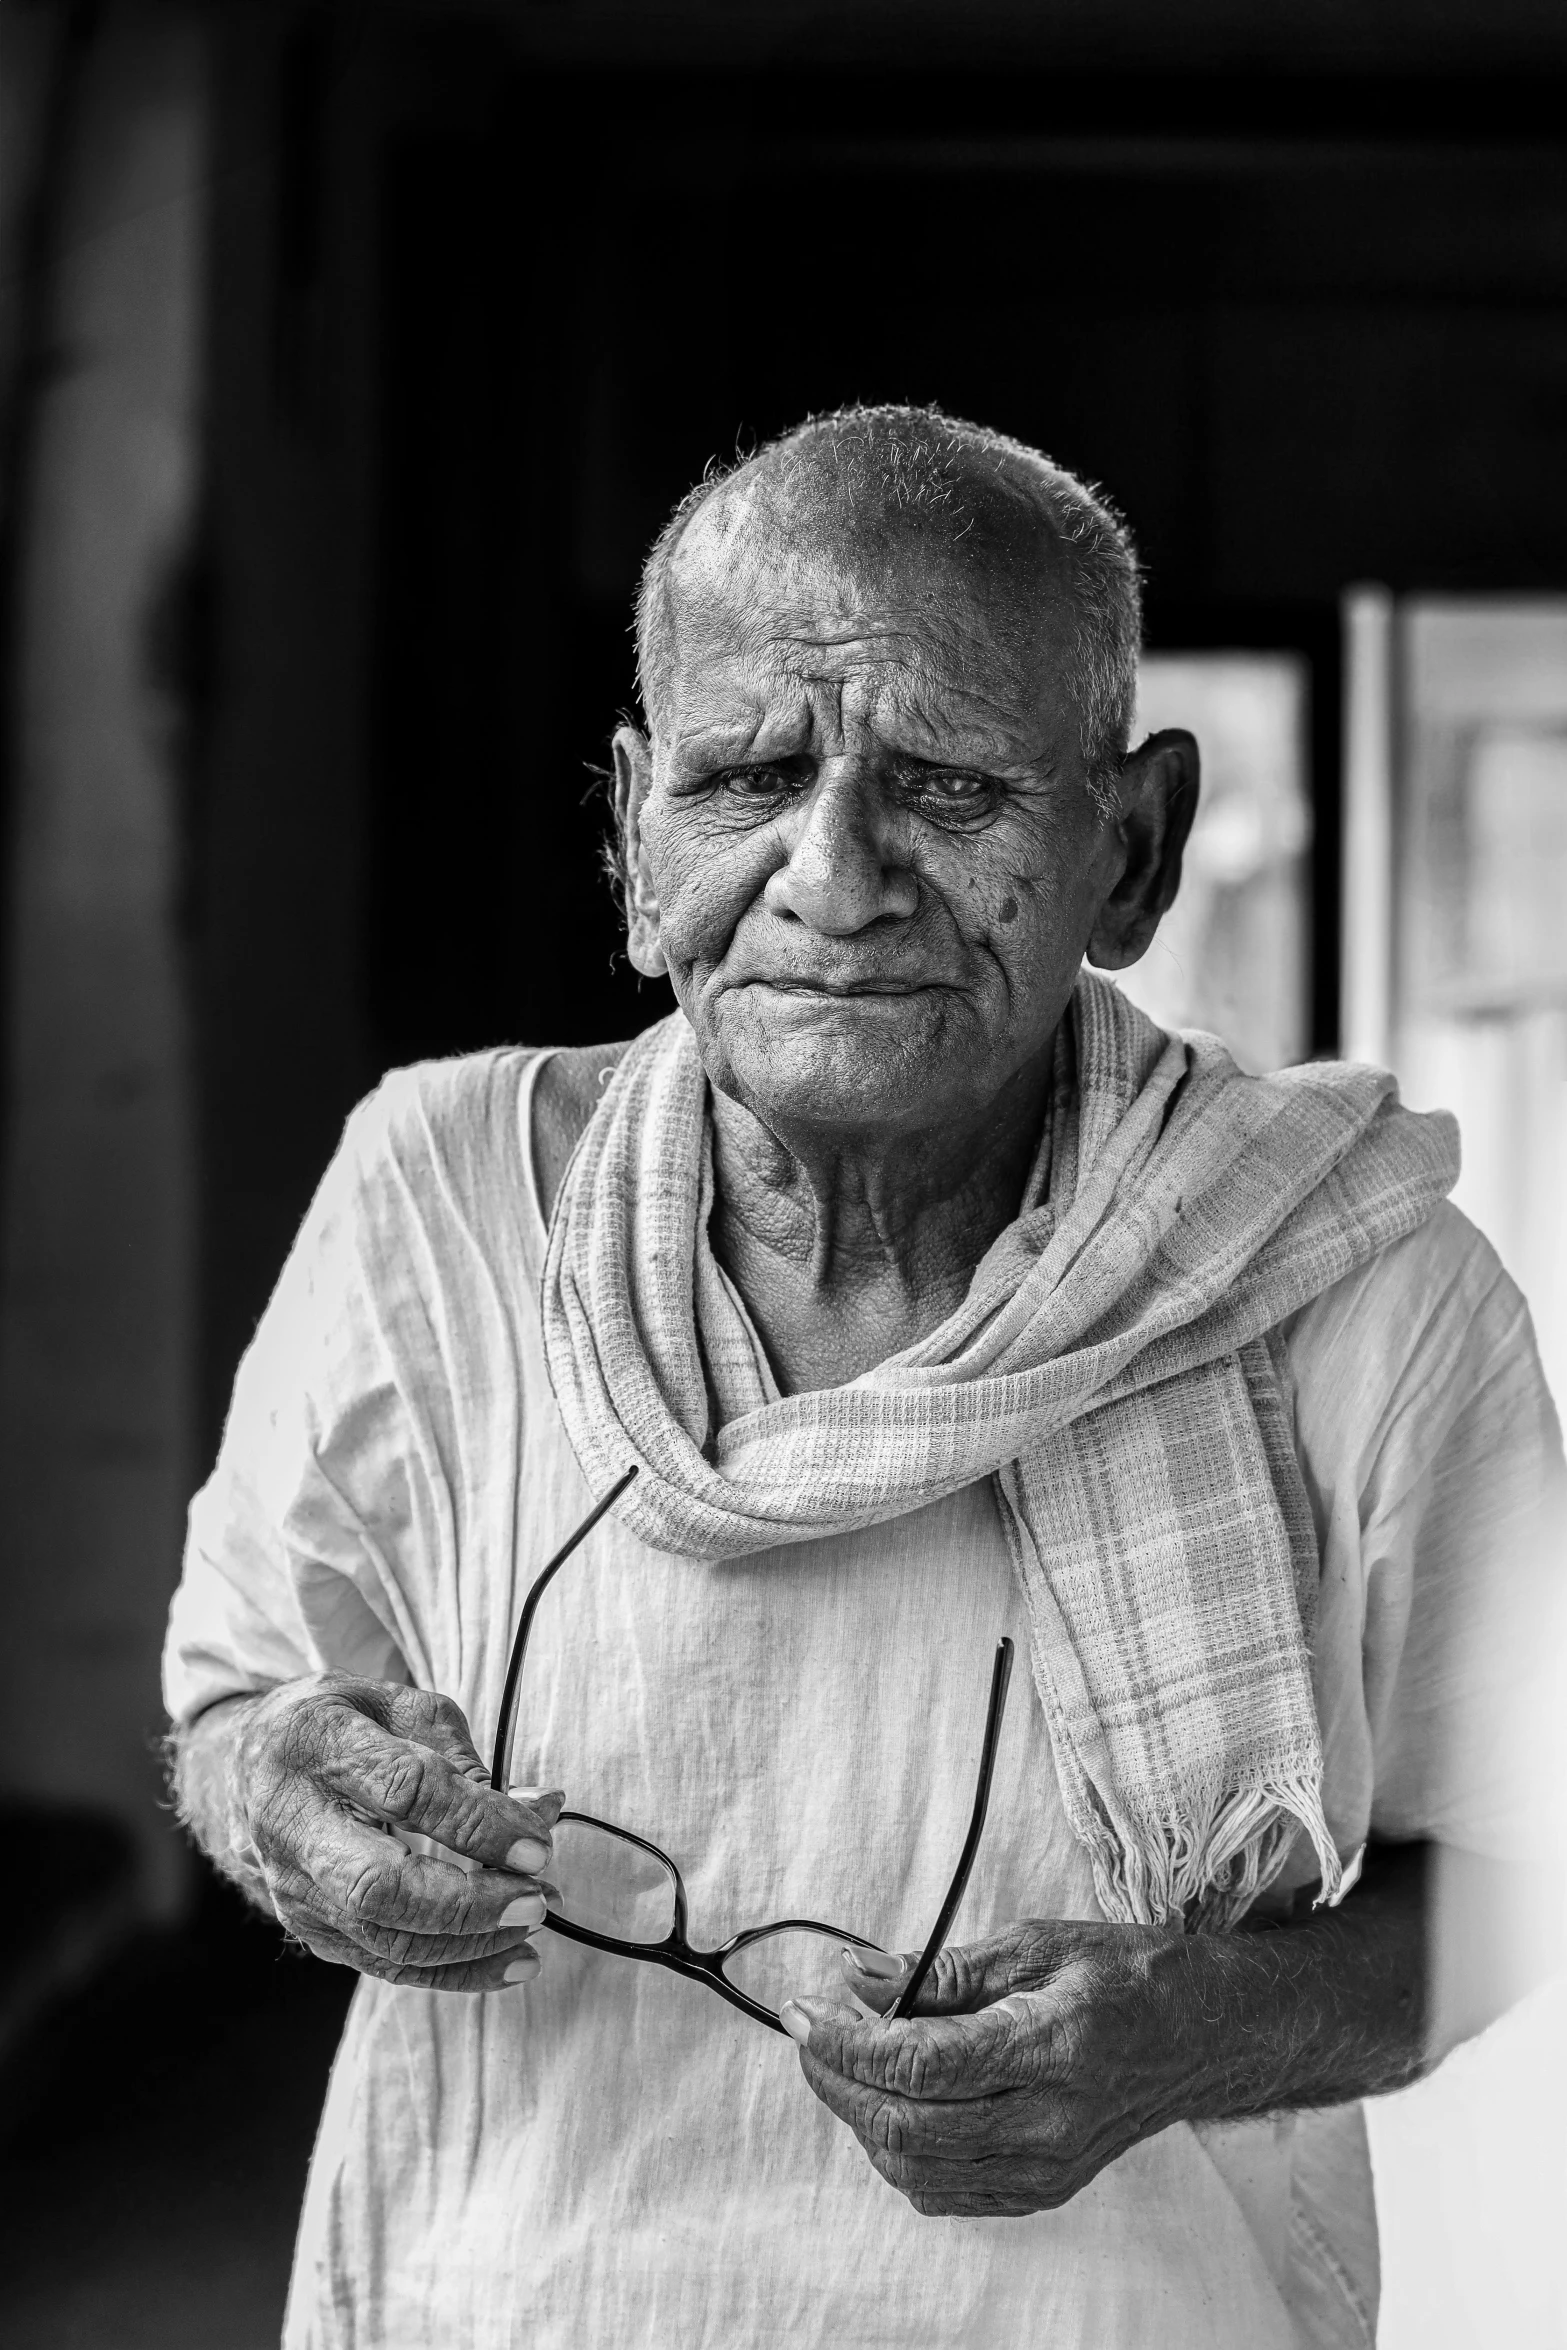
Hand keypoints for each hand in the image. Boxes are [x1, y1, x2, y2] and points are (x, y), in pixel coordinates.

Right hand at [227, 1673, 563, 1991]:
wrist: (249, 1762)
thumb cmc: (342, 1723)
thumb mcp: (396, 1704)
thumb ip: (463, 1756)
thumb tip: (539, 1809)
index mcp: (319, 1744)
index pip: (404, 1790)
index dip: (477, 1822)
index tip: (538, 1843)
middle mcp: (294, 1822)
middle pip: (378, 1886)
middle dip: (468, 1904)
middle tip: (537, 1899)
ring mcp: (294, 1885)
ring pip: (381, 1939)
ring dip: (470, 1944)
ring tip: (534, 1924)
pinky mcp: (307, 1926)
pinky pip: (382, 1965)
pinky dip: (453, 1972)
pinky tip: (510, 1961)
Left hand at [780, 1917, 1207, 2216]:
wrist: (1201, 2037)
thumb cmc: (1125, 1976)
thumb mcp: (1037, 1944)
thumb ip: (942, 1970)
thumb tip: (859, 1974)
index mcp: (1051, 2049)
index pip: (919, 2063)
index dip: (846, 2040)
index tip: (805, 2010)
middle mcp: (1048, 2124)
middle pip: (905, 2124)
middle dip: (836, 2078)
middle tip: (809, 2031)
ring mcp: (1046, 2170)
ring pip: (914, 2167)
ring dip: (859, 2115)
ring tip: (842, 2060)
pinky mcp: (1042, 2191)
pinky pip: (943, 2190)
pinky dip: (897, 2151)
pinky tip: (889, 2101)